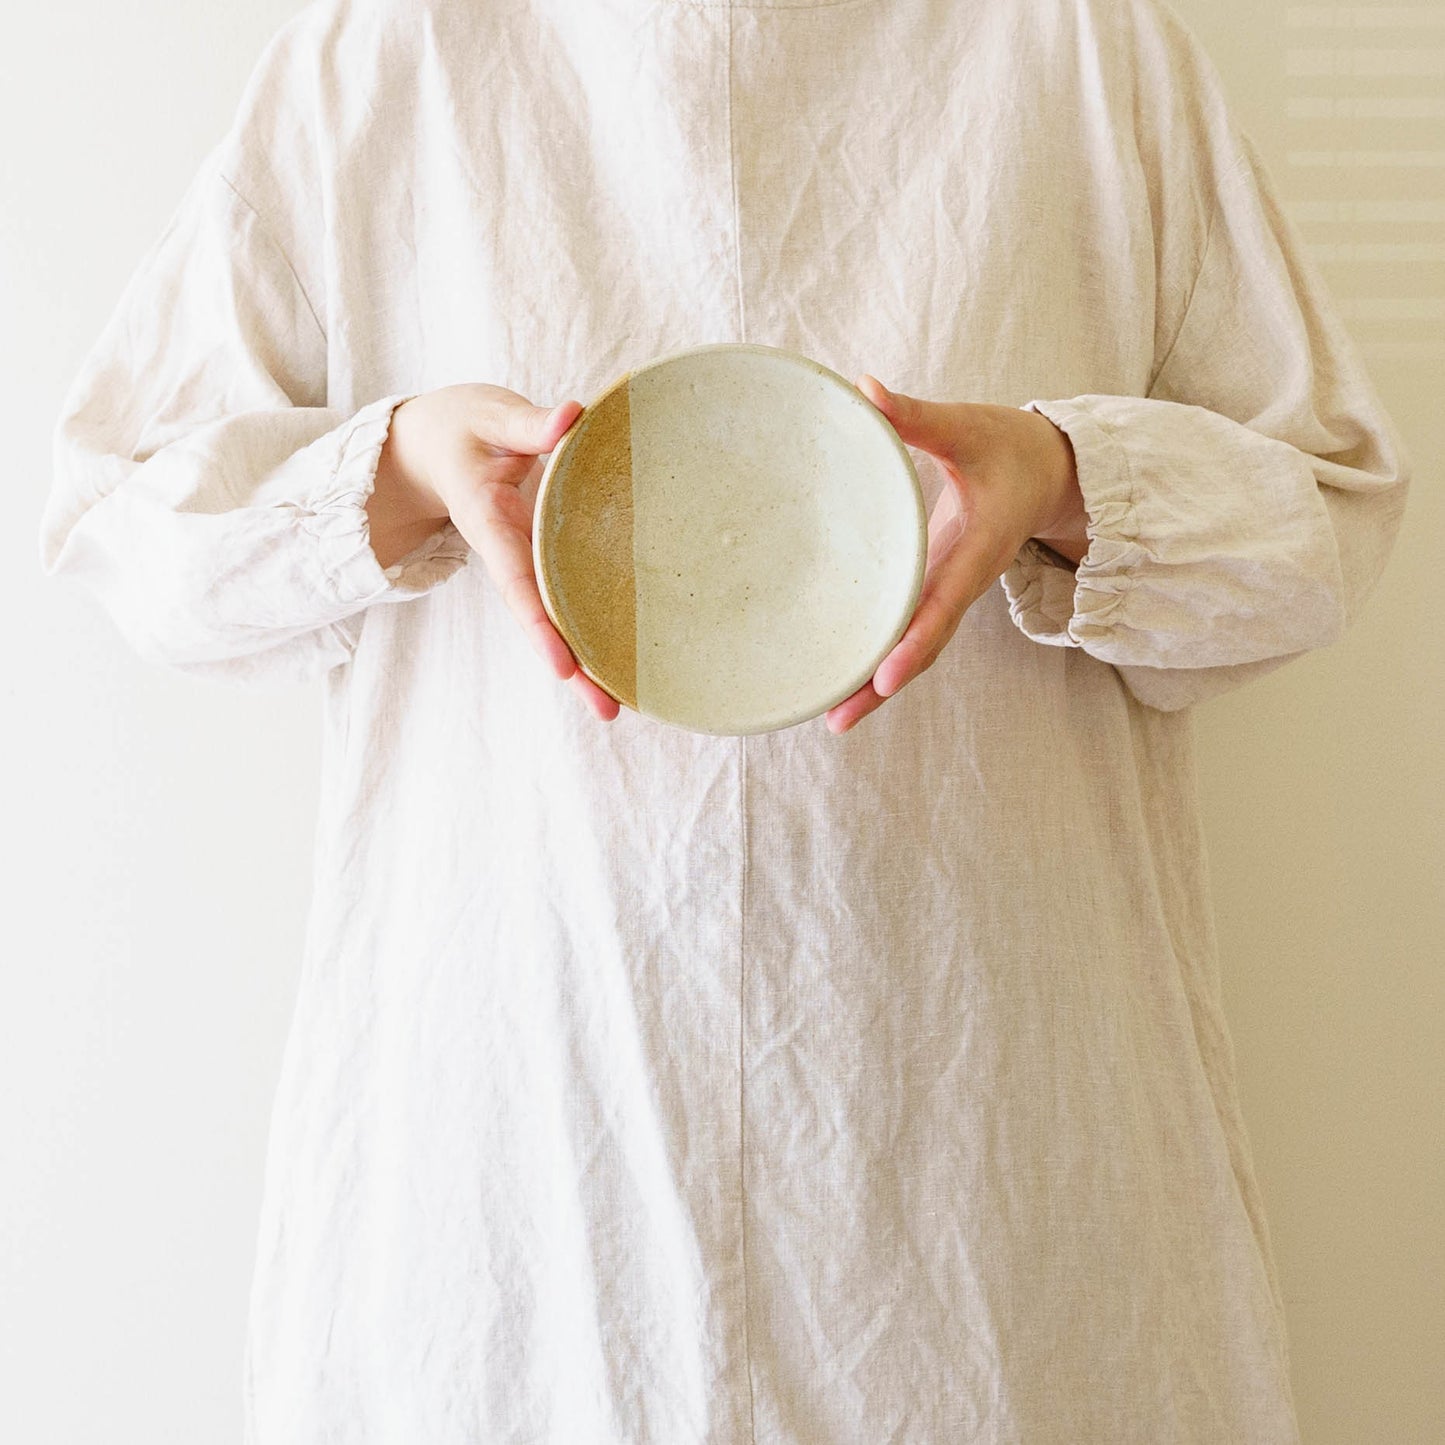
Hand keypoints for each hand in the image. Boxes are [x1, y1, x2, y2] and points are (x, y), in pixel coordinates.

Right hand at [369, 383, 620, 722]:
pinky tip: (621, 659)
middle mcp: (509, 551)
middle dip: (571, 667)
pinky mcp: (541, 556)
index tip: (562, 666)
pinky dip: (589, 627)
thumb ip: (530, 423)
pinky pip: (565, 597)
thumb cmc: (464, 426)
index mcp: (491, 521)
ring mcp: (525, 559)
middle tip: (608, 712)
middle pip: (539, 619)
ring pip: (553, 617)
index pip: (515, 579)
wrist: (434, 443)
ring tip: (618, 705)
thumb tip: (573, 417)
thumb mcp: (490, 414)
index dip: (539, 623)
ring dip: (585, 661)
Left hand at [824, 374, 1087, 734]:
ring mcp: (949, 590)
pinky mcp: (937, 589)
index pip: (944, 603)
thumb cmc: (1008, 448)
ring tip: (831, 719)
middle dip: (882, 685)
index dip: (916, 641)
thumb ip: (916, 416)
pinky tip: (842, 679)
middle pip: (923, 645)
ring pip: (914, 647)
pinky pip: (909, 632)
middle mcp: (962, 580)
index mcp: (976, 548)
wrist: (1048, 472)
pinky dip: (879, 659)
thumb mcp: (966, 427)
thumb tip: (864, 389)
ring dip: (876, 685)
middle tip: (837, 721)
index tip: (885, 677)